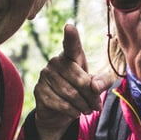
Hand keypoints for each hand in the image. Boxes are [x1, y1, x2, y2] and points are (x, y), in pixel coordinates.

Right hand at [33, 23, 109, 139]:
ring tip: (87, 109)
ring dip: (84, 106)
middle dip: (92, 96)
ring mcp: (45, 75)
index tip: (69, 27)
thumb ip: (101, 82)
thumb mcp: (94, 85)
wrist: (58, 111)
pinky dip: (73, 111)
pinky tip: (75, 112)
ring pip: (72, 94)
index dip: (71, 37)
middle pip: (80, 80)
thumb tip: (95, 87)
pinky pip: (62, 104)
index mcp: (71, 56)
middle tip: (97, 106)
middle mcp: (55, 62)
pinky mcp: (39, 90)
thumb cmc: (79, 91)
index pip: (71, 45)